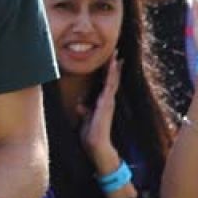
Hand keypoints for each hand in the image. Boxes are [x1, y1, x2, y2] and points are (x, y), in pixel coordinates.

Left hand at [80, 56, 121, 173]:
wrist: (96, 145)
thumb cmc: (91, 135)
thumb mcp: (85, 120)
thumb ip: (84, 111)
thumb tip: (80, 104)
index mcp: (102, 103)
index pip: (107, 84)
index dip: (109, 72)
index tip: (112, 61)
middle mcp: (107, 100)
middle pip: (112, 79)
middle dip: (114, 66)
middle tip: (116, 52)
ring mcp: (108, 101)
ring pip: (113, 80)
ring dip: (114, 68)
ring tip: (116, 56)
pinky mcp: (107, 104)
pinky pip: (110, 86)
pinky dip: (112, 76)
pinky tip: (113, 68)